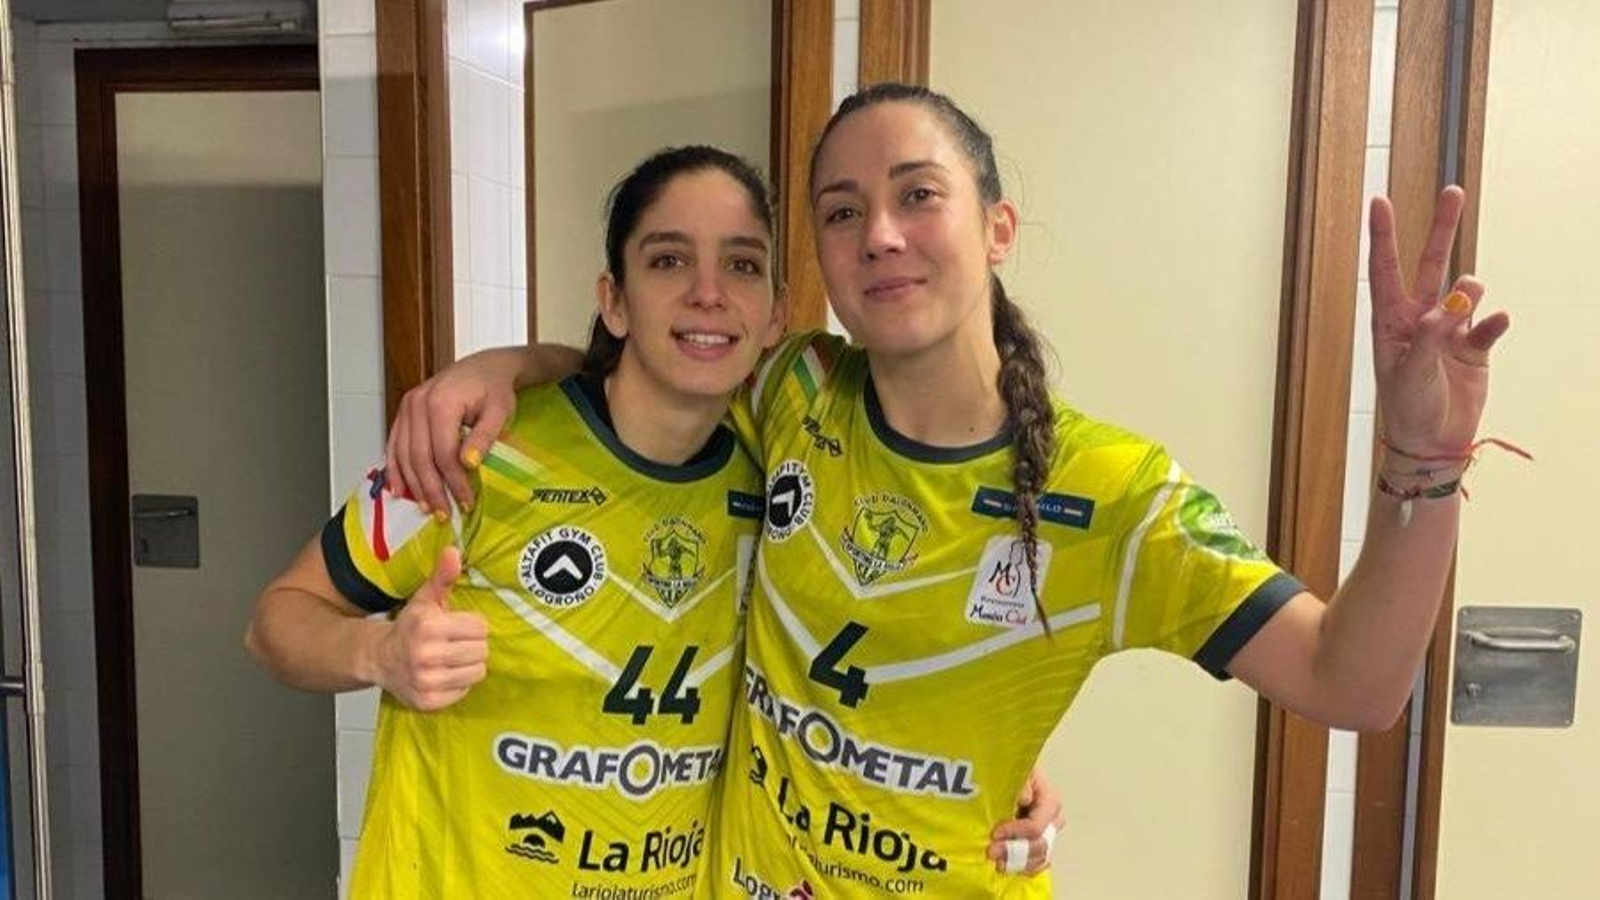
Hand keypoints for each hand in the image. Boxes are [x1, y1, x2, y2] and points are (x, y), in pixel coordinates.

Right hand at [370, 547, 488, 710]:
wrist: (379, 658)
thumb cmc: (409, 627)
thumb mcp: (426, 599)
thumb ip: (443, 576)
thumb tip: (454, 551)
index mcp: (428, 626)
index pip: (480, 627)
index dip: (472, 625)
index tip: (457, 626)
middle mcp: (425, 655)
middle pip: (481, 651)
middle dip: (472, 645)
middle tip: (454, 643)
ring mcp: (426, 681)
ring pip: (477, 672)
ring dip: (468, 665)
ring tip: (451, 658)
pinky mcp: (427, 701)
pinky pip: (464, 691)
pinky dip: (457, 684)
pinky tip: (443, 674)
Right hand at [384, 349, 522, 513]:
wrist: (484, 368)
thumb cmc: (494, 389)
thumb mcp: (499, 411)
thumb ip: (484, 436)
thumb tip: (469, 463)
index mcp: (441, 403)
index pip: (443, 453)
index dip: (453, 481)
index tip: (465, 502)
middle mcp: (417, 404)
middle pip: (419, 457)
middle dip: (431, 489)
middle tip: (444, 514)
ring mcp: (406, 408)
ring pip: (403, 454)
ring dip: (413, 485)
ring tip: (426, 507)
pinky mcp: (403, 413)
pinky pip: (394, 445)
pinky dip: (395, 469)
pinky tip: (400, 489)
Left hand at [986, 766, 1063, 876]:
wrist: (1008, 778)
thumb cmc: (1013, 773)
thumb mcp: (1018, 772)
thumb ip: (1021, 784)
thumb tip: (1025, 798)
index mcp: (1050, 800)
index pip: (1036, 826)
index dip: (1016, 832)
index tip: (995, 832)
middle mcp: (1053, 820)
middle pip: (1040, 845)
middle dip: (1015, 851)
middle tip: (991, 852)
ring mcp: (1047, 834)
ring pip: (1040, 858)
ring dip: (1018, 863)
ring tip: (998, 863)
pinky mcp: (1038, 843)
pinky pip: (1037, 863)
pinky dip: (1022, 867)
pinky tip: (1006, 865)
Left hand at [1368, 186, 1510, 455]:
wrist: (1432, 444)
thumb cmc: (1407, 409)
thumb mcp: (1410, 373)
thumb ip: (1430, 335)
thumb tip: (1452, 301)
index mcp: (1391, 321)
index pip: (1386, 269)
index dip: (1383, 235)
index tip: (1379, 200)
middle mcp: (1419, 319)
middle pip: (1430, 264)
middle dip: (1441, 228)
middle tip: (1452, 192)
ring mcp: (1449, 331)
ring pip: (1464, 290)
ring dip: (1468, 291)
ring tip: (1465, 306)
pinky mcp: (1475, 347)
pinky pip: (1488, 323)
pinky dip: (1493, 321)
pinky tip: (1494, 322)